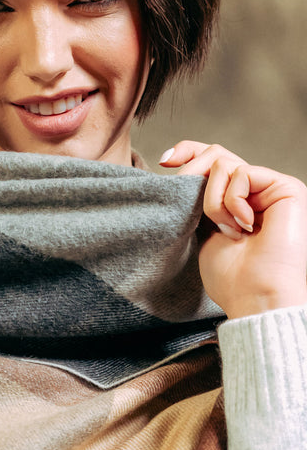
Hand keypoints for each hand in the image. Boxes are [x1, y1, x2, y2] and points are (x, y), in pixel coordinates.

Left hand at [161, 142, 306, 318]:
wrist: (255, 296)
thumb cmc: (230, 278)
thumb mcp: (201, 232)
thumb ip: (196, 201)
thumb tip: (179, 169)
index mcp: (235, 201)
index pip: (211, 161)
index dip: (188, 153)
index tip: (163, 163)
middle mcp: (254, 191)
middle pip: (216, 154)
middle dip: (195, 175)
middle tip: (195, 211)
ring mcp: (270, 188)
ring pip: (224, 164)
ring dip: (214, 202)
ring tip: (228, 231)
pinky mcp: (286, 187)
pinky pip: (242, 173)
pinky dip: (233, 202)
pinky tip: (244, 227)